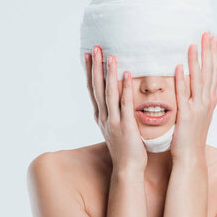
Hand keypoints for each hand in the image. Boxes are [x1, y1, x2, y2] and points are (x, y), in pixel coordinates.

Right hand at [85, 46, 147, 170]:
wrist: (128, 168)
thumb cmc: (126, 148)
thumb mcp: (117, 128)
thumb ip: (116, 113)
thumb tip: (119, 100)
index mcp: (101, 116)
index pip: (93, 89)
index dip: (90, 72)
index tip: (88, 54)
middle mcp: (103, 117)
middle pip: (97, 87)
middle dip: (95, 66)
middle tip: (95, 47)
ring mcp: (113, 121)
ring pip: (109, 93)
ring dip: (108, 73)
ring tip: (109, 55)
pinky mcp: (124, 126)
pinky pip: (124, 104)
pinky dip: (124, 88)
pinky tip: (126, 75)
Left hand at [170, 31, 216, 160]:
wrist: (191, 157)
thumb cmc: (191, 137)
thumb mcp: (197, 114)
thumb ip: (197, 99)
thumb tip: (194, 85)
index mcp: (209, 100)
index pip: (213, 72)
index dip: (213, 54)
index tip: (212, 38)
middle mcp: (206, 102)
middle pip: (210, 72)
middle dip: (209, 51)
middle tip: (208, 33)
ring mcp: (198, 108)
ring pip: (198, 80)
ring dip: (196, 61)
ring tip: (194, 44)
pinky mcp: (186, 115)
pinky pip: (184, 94)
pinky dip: (183, 80)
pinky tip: (179, 66)